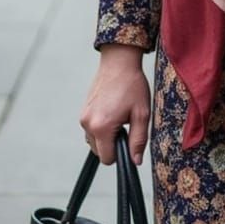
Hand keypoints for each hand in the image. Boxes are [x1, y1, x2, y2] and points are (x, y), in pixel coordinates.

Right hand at [80, 44, 150, 164]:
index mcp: (101, 127)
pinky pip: (91, 129)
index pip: (107, 159)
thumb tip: (135, 161)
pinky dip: (101, 127)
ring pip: (94, 141)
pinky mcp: (83, 111)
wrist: (119, 62)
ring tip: (119, 116)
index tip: (128, 138)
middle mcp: (88, 124)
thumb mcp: (142, 113)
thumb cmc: (132, 85)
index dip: (120, 154)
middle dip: (113, 144)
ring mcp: (83, 117)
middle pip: (99, 152)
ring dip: (106, 136)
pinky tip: (112, 111)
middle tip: (125, 124)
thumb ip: (138, 140)